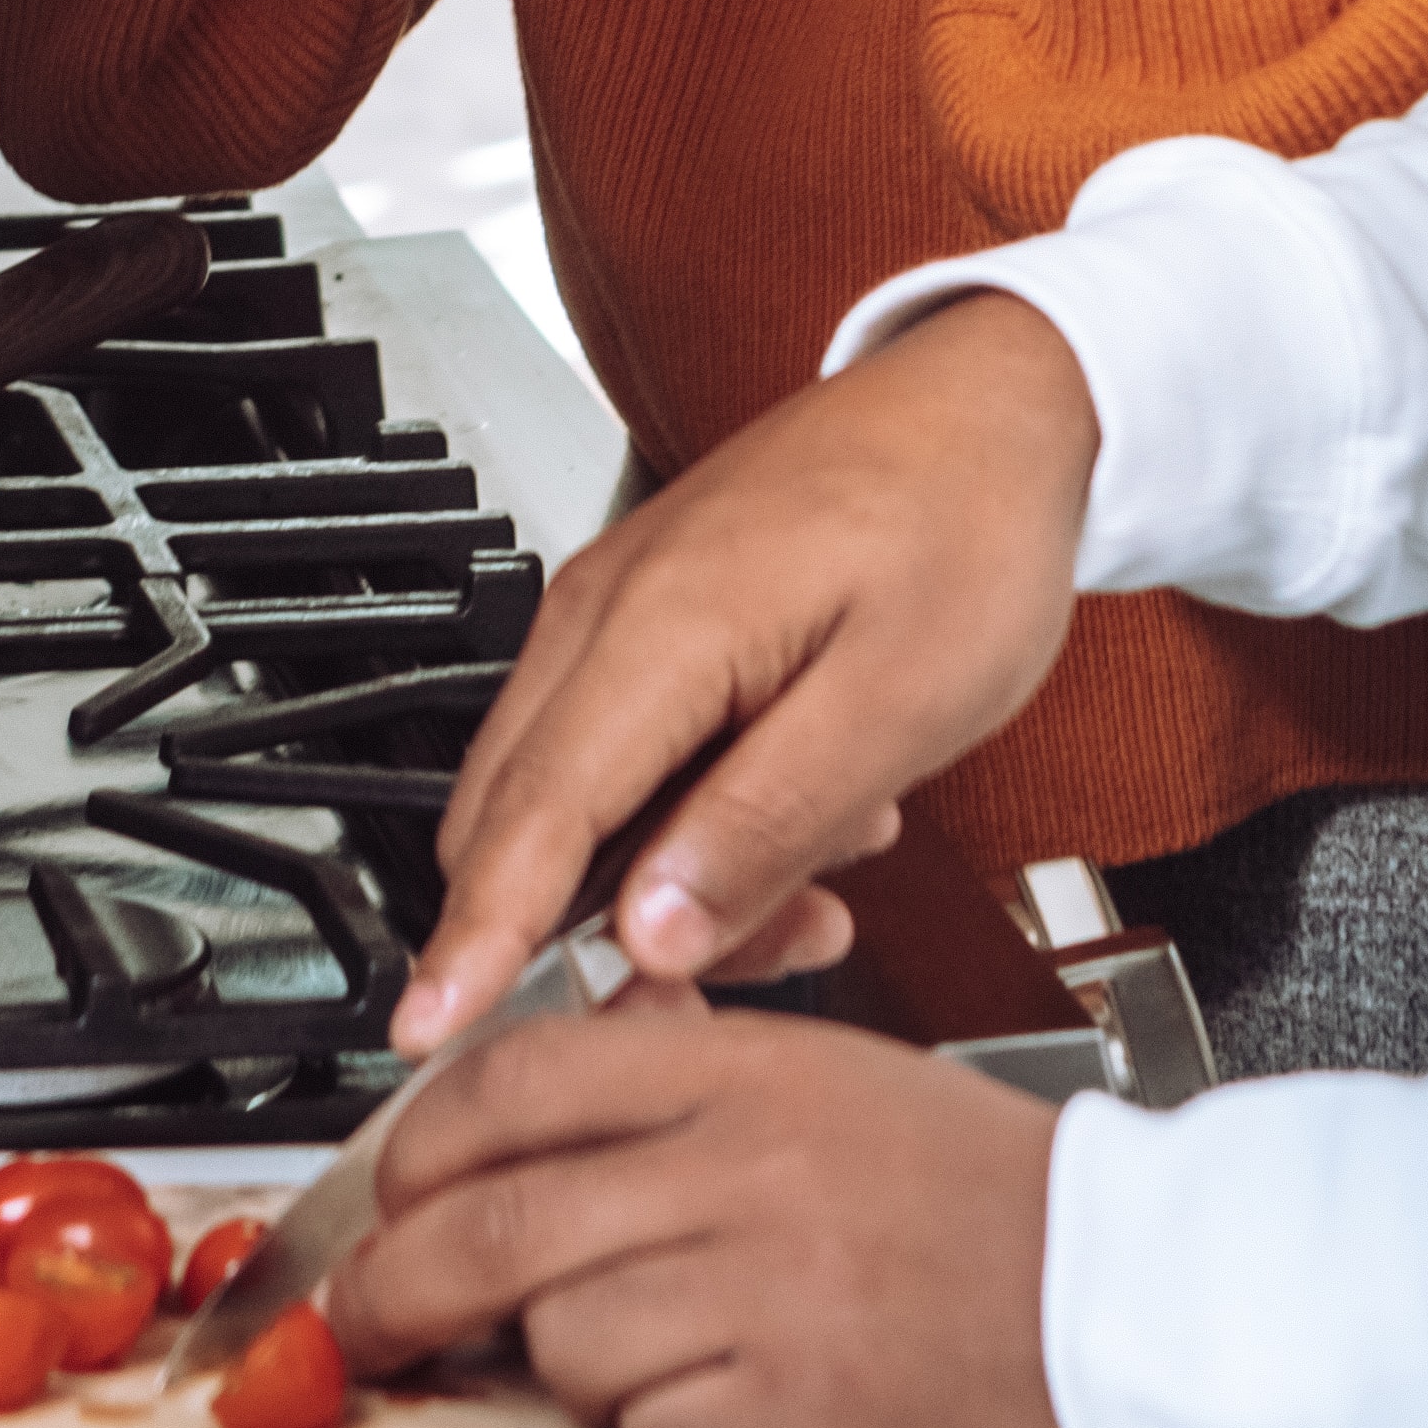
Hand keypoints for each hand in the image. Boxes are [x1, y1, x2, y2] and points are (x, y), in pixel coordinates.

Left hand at [336, 999, 1085, 1427]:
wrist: (1147, 1311)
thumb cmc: (1003, 1209)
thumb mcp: (843, 1084)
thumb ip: (697, 1073)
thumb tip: (561, 1075)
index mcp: (754, 1069)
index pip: (519, 1080)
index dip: (420, 1144)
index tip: (391, 1191)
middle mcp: (744, 1166)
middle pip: (491, 1221)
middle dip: (398, 1285)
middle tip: (370, 1318)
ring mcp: (762, 1290)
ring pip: (556, 1338)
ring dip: (560, 1369)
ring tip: (637, 1361)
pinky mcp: (786, 1410)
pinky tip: (721, 1408)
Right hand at [399, 295, 1097, 1047]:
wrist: (996, 400)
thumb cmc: (969, 522)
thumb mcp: (899, 705)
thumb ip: (764, 823)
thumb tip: (649, 929)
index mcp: (662, 627)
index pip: (532, 820)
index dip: (479, 941)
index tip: (430, 1027)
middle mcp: (609, 610)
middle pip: (524, 820)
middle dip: (593, 934)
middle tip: (719, 984)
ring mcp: (620, 608)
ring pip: (573, 797)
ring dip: (661, 879)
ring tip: (812, 890)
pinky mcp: (651, 618)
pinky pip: (620, 753)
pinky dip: (683, 821)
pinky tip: (794, 819)